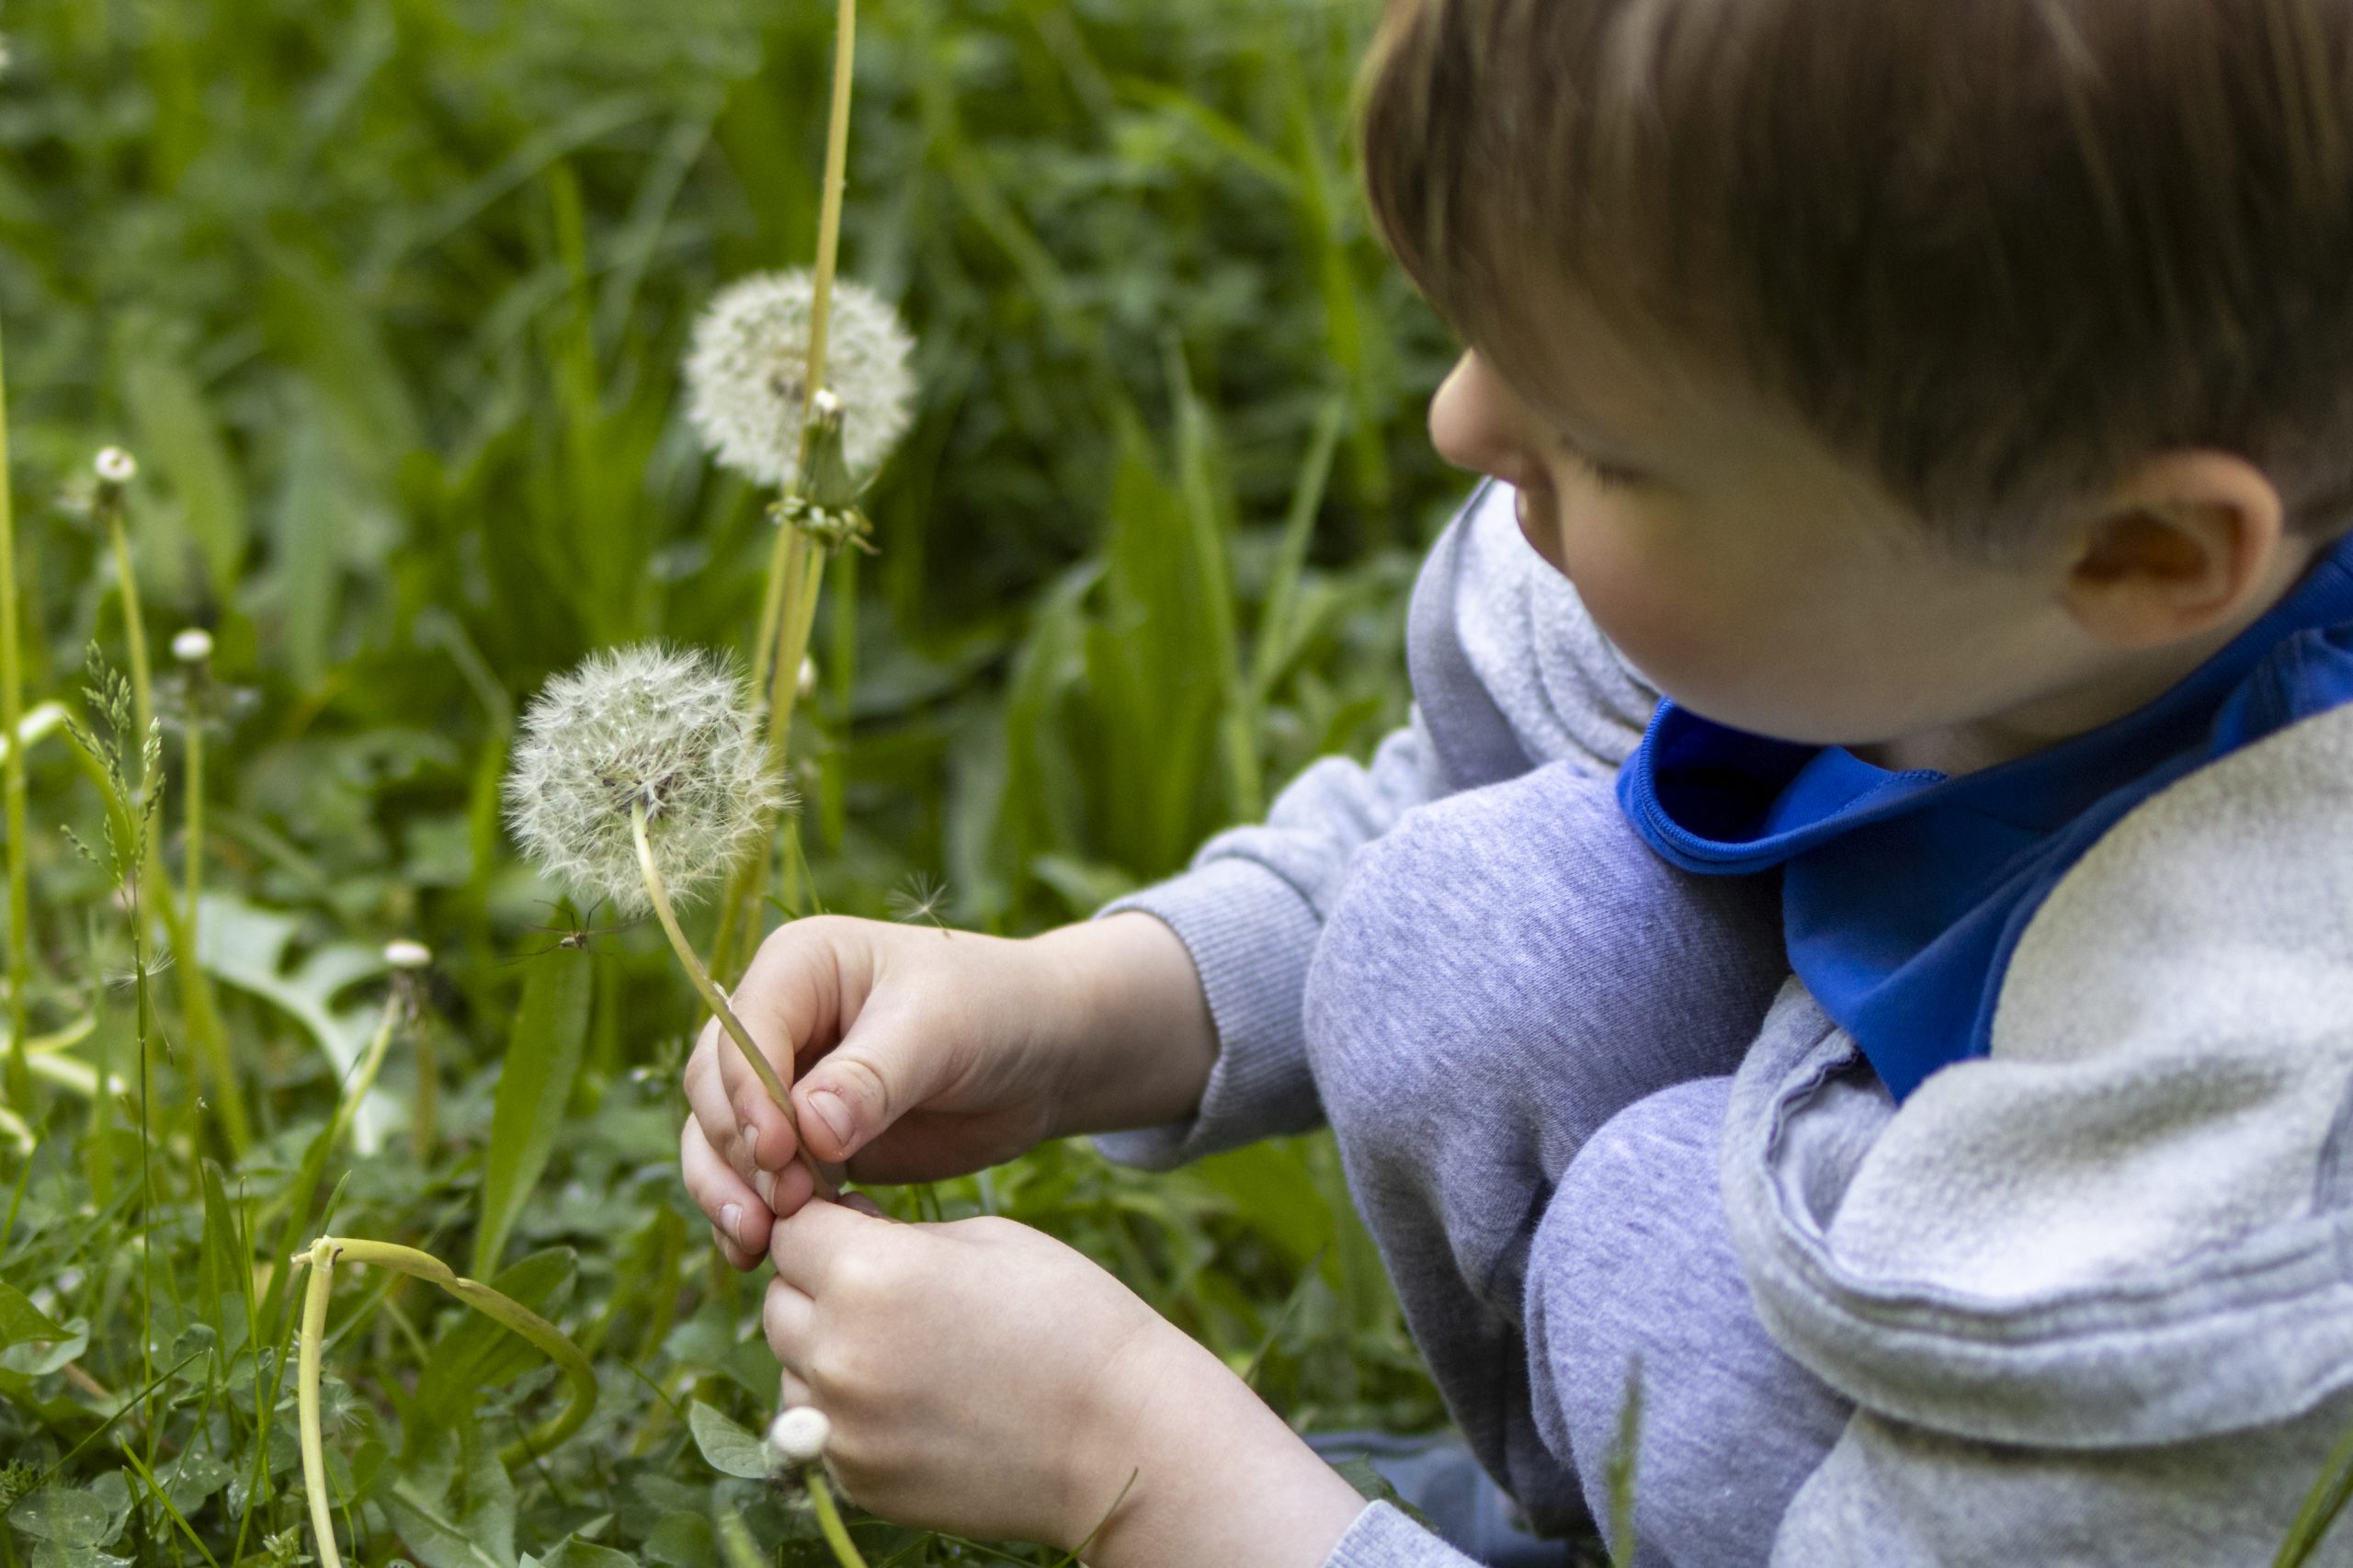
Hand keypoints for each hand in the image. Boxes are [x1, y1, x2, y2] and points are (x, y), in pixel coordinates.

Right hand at [681, 913, 1214, 1266]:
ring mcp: (785, 1083)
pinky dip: (753, 1214)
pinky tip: (762, 1255)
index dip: (747, 1096)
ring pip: (716, 1140)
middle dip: (733, 1153)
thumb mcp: (941, 1030)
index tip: (779, 1154)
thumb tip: (807, 1130)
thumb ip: (872, 1078)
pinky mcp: (803, 1141)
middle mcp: (777, 1020)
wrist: (1046, 1056)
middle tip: (780, 1210)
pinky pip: (754, 1179)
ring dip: (727, 1193)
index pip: (743, 1033)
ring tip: (758, 1245)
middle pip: (712, 1090)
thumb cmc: (998, 1012)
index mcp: (799, 966)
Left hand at [763, 1201, 1366, 1565]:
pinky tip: (919, 1399)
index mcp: (868, 1273)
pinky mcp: (858, 1480)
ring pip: (792, 1367)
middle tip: (890, 1290)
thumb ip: (891, 1236)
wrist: (1124, 1436)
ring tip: (911, 1348)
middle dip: (819, 1284)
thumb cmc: (1068, 1317)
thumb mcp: (982, 1238)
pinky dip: (850, 1412)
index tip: (860, 1227)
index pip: (791, 1228)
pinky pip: (820, 1429)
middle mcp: (838, 1351)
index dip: (825, 1221)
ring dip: (827, 1351)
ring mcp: (843, 1426)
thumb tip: (835, 1235)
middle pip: (778, 1299)